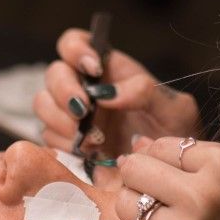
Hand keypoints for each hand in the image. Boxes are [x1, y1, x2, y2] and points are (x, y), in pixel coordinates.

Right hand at [33, 28, 201, 156]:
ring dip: (62, 120)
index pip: (75, 43)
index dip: (75, 49)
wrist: (171, 175)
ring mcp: (73, 117)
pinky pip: (49, 139)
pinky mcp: (67, 145)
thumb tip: (109, 93)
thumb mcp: (174, 109)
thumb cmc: (176, 134)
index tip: (92, 68)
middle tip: (84, 111)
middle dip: (64, 90)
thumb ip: (146, 91)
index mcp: (109, 71)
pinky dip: (65, 145)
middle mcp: (86, 89)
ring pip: (43, 105)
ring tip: (94, 139)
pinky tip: (90, 154)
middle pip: (53, 73)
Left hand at [98, 137, 219, 219]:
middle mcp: (202, 194)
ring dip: (131, 213)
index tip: (168, 180)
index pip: (164, 145)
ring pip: (123, 203)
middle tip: (154, 201)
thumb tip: (137, 143)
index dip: (160, 162)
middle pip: (136, 168)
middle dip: (139, 182)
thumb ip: (192, 164)